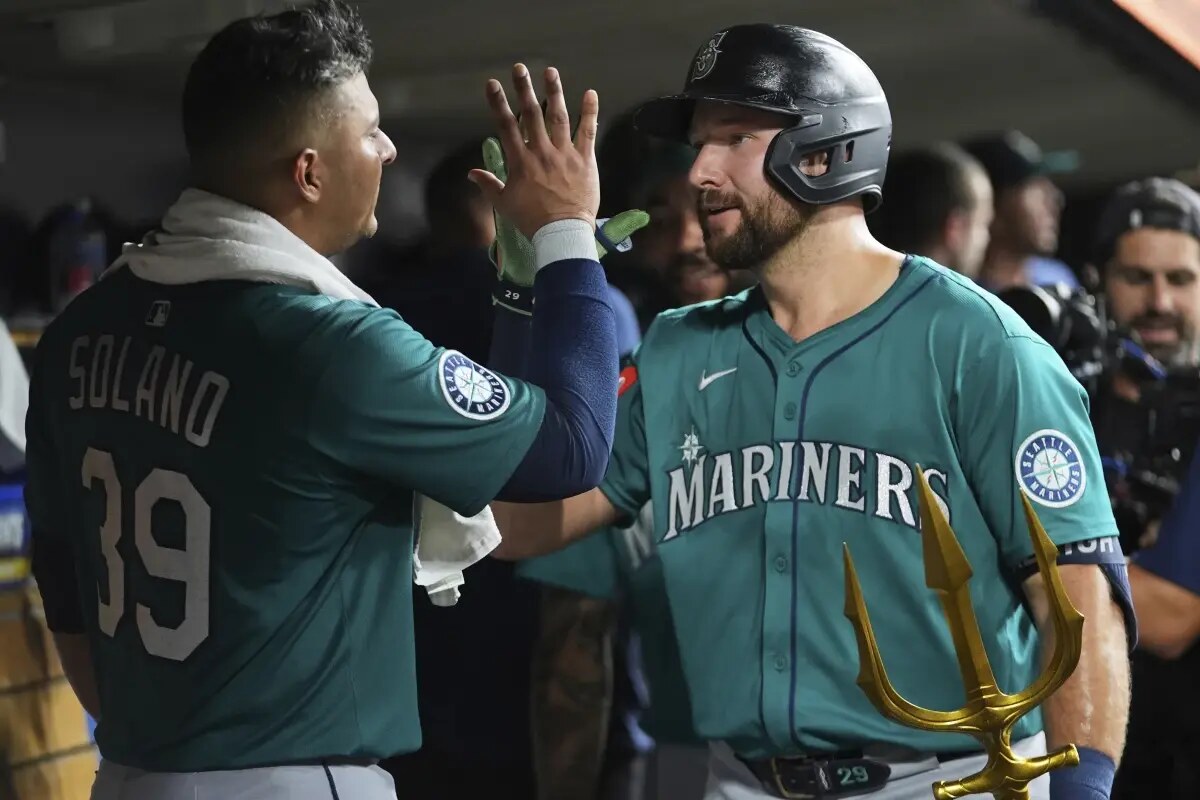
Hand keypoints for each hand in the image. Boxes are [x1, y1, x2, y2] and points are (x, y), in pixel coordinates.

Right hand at [469, 64, 599, 238]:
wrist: (562, 233)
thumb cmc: (532, 220)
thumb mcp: (504, 204)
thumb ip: (489, 185)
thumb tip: (471, 173)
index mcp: (520, 162)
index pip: (506, 126)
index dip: (498, 103)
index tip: (492, 84)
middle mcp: (541, 152)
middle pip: (532, 114)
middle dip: (524, 89)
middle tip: (519, 68)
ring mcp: (564, 154)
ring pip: (559, 117)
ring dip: (554, 92)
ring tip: (550, 71)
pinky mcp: (585, 160)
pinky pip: (587, 132)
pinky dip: (589, 112)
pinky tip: (590, 94)